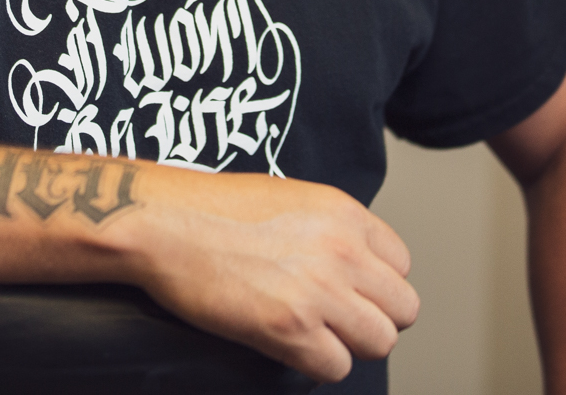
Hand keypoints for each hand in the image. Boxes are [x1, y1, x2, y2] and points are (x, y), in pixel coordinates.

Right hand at [111, 170, 419, 383]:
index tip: (349, 291)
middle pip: (402, 308)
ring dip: (349, 344)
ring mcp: (320, 290)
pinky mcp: (290, 327)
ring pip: (380, 341)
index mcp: (344, 212)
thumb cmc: (209, 208)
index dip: (375, 284)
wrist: (163, 222)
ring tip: (313, 334)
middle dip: (372, 319)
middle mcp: (342, 249)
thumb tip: (350, 264)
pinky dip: (315, 364)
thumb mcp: (288, 198)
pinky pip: (336, 367)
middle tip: (335, 320)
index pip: (402, 264)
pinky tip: (286, 345)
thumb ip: (329, 229)